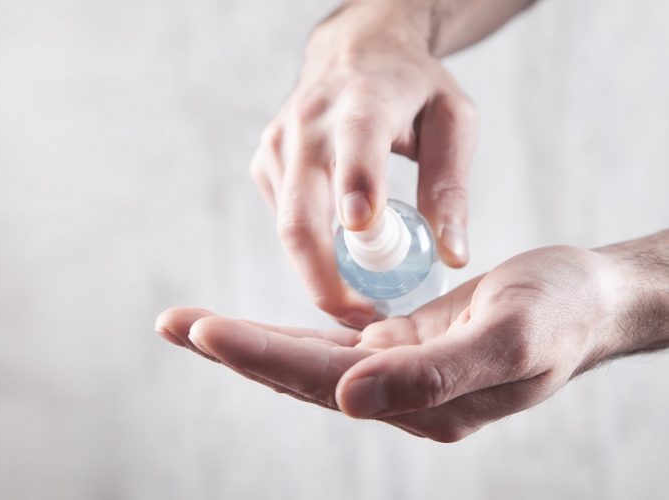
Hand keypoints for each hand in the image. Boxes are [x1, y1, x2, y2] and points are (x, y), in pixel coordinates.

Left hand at [155, 244, 656, 441]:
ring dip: (244, 341)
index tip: (204, 330)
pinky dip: (281, 332)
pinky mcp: (395, 350)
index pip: (323, 381)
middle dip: (232, 347)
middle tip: (169, 321)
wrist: (588, 302)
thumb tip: (349, 399)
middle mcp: (398, 397)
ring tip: (185, 322)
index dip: (261, 354)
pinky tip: (241, 327)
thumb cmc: (560, 315)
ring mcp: (393, 375)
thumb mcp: (509, 340)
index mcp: (424, 403)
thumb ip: (431, 374)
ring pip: (303, 359)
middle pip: (298, 374)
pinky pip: (325, 343)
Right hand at [252, 2, 476, 326]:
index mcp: (364, 101)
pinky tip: (341, 259)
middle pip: (301, 216)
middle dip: (325, 279)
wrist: (353, 51)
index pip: (354, 145)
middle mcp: (310, 122)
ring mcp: (278, 144)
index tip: (364, 232)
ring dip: (319, 275)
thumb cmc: (413, 90)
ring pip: (287, 229)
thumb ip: (450, 187)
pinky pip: (283, 222)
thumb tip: (451, 256)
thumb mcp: (453, 121)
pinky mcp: (263, 163)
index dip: (355, 188)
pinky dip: (310, 251)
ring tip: (361, 300)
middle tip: (364, 320)